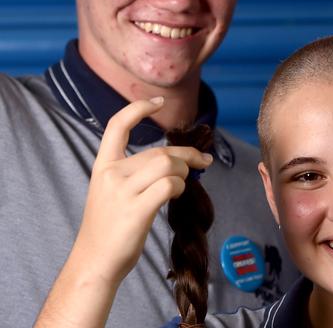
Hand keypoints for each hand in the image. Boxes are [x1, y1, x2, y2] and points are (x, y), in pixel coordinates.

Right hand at [77, 97, 212, 283]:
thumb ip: (136, 173)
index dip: (138, 108)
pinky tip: (178, 194)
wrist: (96, 262)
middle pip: (158, 151)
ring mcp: (122, 192)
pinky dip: (181, 186)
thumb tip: (178, 161)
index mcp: (103, 166)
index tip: (158, 102)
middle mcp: (111, 174)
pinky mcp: (136, 210)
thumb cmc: (111, 228)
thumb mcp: (112, 192)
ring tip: (186, 182)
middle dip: (187, 154)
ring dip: (185, 170)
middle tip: (204, 160)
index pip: (117, 125)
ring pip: (166, 164)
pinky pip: (169, 185)